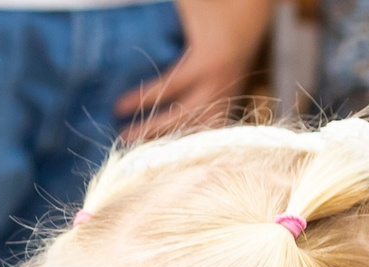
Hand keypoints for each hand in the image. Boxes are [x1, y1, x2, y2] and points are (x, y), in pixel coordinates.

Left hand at [114, 0, 271, 143]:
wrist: (251, 21)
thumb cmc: (216, 14)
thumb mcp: (194, 11)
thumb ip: (172, 20)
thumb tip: (134, 24)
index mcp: (208, 63)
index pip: (170, 86)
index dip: (143, 99)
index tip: (117, 108)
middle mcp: (218, 85)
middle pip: (181, 117)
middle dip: (151, 130)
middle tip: (121, 137)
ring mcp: (225, 97)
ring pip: (197, 129)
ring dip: (168, 140)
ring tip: (138, 150)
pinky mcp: (228, 103)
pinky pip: (210, 130)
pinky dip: (189, 141)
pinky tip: (166, 151)